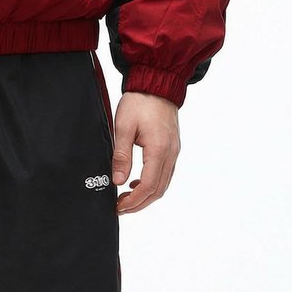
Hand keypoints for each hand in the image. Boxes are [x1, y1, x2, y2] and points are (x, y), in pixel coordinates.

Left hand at [111, 92, 180, 214]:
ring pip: (163, 184)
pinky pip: (165, 174)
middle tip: (120, 208)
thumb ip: (121, 156)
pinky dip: (152, 185)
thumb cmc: (140, 102)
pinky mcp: (172, 149)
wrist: (157, 84)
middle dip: (139, 204)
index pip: (148, 186)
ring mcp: (174, 151)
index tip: (119, 207)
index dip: (133, 201)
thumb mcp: (123, 127)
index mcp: (159, 149)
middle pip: (158, 190)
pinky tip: (136, 184)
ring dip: (146, 196)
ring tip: (126, 199)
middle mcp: (171, 153)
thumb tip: (118, 181)